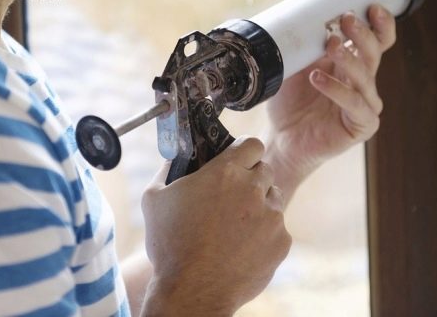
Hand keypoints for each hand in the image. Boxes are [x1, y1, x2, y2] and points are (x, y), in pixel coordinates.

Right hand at [140, 137, 291, 316]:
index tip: (236, 161)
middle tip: (231, 197)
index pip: (251, 144)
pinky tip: (242, 248)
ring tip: (234, 227)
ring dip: (259, 206)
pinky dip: (264, 235)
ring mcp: (271, 216)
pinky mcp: (282, 242)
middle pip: (264, 170)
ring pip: (273, 199)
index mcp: (225, 171)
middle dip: (250, 179)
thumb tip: (176, 155)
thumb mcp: (154, 198)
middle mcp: (253, 189)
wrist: (192, 292)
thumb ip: (167, 168)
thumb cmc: (170, 244)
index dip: (244, 151)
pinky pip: (278, 229)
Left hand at [265, 5, 396, 196]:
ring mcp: (365, 104)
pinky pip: (355, 104)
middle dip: (362, 34)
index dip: (381, 24)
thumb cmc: (290, 101)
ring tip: (331, 45)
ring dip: (349, 58)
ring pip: (366, 76)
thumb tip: (302, 14)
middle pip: (374, 53)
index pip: (378, 40)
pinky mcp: (362, 125)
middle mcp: (364, 82)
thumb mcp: (294, 66)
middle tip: (346, 19)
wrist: (281, 137)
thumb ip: (304, 44)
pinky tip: (318, 78)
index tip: (372, 6)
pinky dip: (337, 89)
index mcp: (353, 64)